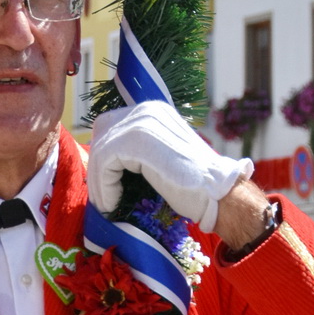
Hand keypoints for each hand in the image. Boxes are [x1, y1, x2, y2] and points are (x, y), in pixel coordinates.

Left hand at [87, 101, 251, 231]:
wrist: (216, 193)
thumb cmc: (189, 184)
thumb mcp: (158, 159)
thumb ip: (135, 153)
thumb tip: (103, 163)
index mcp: (153, 111)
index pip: (109, 126)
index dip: (102, 157)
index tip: (105, 187)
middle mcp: (147, 109)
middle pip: (101, 133)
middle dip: (97, 168)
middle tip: (102, 198)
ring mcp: (143, 121)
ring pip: (100, 150)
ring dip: (99, 182)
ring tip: (107, 205)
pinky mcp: (139, 140)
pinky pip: (105, 162)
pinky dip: (104, 186)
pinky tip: (113, 202)